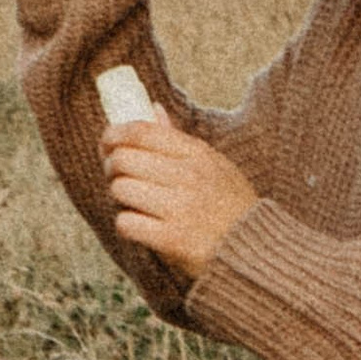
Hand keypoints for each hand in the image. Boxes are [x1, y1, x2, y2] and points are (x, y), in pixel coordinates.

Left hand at [104, 110, 258, 277]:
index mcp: (198, 154)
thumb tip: (152, 108)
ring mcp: (180, 208)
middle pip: (123, 159)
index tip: (106, 142)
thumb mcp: (215, 165)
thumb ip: (180, 140)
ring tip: (133, 202)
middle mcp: (189, 176)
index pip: (142, 132)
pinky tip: (140, 226)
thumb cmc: (230, 206)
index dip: (114, 134)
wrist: (254, 251)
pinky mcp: (172, 239)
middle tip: (117, 176)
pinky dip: (127, 225)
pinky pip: (126, 222)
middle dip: (111, 167)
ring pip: (120, 189)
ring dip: (120, 198)